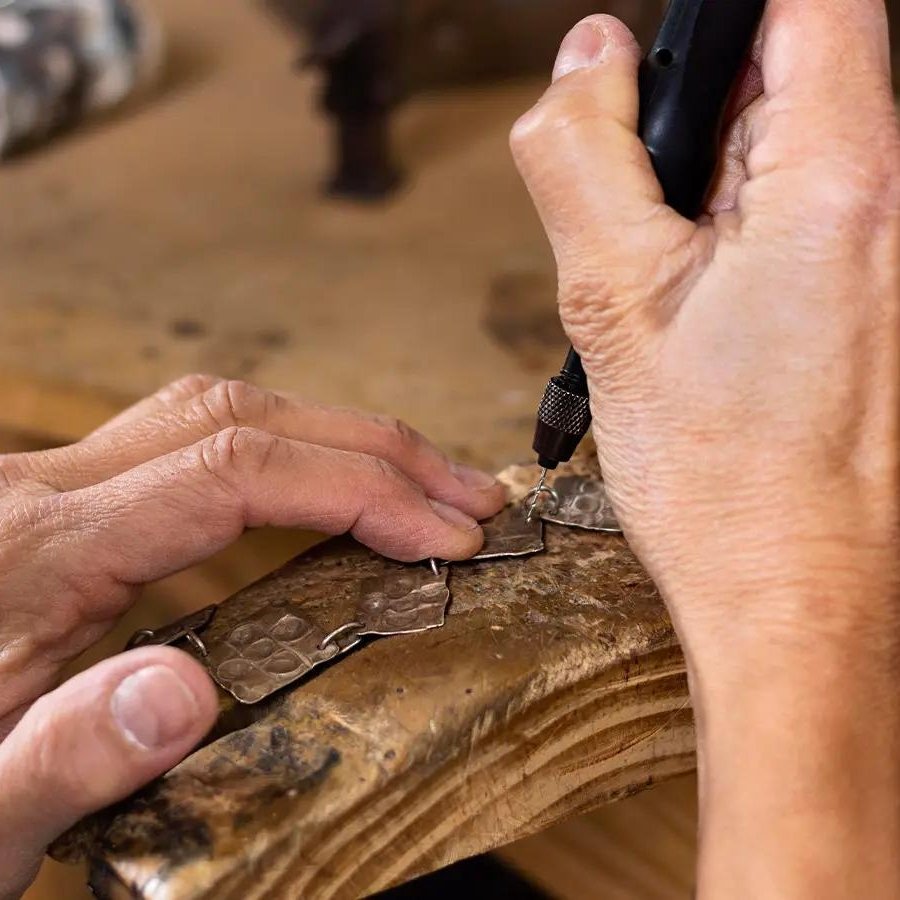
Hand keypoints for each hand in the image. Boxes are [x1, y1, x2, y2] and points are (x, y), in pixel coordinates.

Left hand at [0, 375, 504, 897]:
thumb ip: (61, 759)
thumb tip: (181, 697)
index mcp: (32, 550)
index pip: (232, 472)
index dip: (357, 487)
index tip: (443, 531)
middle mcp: (46, 492)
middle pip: (240, 417)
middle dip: (373, 447)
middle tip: (465, 493)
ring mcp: (58, 487)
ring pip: (222, 415)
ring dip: (334, 439)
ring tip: (420, 484)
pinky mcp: (72, 504)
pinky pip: (198, 448)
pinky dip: (287, 458)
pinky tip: (327, 494)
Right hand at [512, 2, 898, 895]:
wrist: (796, 594)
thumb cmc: (726, 483)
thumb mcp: (612, 306)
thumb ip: (584, 159)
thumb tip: (584, 62)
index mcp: (841, 180)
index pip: (813, 2)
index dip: (724, 17)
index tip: (660, 67)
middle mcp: (893, 201)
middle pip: (791, 72)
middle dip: (697, 121)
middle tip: (645, 217)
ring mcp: (889, 250)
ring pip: (789, 149)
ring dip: (710, 190)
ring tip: (673, 287)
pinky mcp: (876, 293)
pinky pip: (802, 214)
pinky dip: (737, 237)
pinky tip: (705, 313)